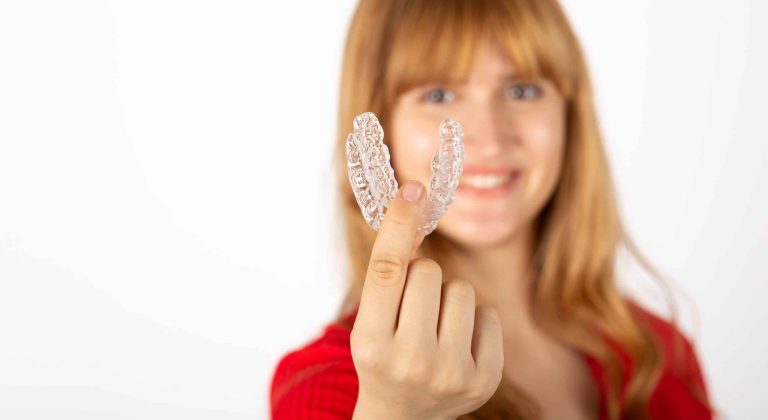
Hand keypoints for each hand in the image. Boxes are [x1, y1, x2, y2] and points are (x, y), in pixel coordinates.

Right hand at [350, 180, 503, 419]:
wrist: (402, 417)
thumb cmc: (383, 356)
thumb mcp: (370, 321)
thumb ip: (389, 273)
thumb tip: (415, 203)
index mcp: (370, 343)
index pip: (387, 271)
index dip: (400, 225)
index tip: (414, 190)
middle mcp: (410, 361)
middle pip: (429, 272)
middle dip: (421, 279)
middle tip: (411, 311)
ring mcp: (450, 374)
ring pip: (461, 290)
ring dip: (447, 299)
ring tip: (434, 330)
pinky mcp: (483, 381)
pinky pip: (487, 313)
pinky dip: (473, 321)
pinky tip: (456, 346)